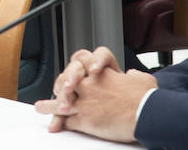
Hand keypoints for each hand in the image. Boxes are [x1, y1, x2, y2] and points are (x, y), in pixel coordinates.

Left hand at [34, 47, 152, 142]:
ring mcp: (85, 102)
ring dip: (49, 106)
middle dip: (58, 87)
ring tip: (40, 107)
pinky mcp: (85, 120)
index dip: (76, 67)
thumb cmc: (146, 98)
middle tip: (56, 91)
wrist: (147, 114)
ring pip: (60, 102)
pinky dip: (59, 124)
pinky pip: (66, 121)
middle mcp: (89, 86)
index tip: (75, 73)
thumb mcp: (142, 79)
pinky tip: (54, 126)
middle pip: (65, 81)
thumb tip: (132, 76)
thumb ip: (133, 76)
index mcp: (101, 74)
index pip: (81, 62)